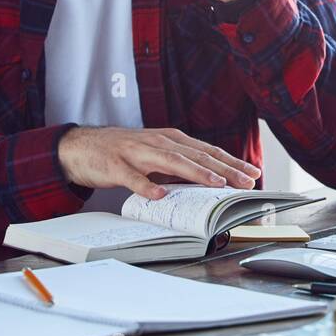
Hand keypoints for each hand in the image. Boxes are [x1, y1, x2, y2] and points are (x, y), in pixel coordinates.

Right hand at [58, 126, 261, 200]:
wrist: (82, 146)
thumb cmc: (124, 153)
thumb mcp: (156, 155)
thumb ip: (180, 166)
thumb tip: (210, 180)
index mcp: (170, 140)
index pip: (207, 151)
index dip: (231, 162)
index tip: (252, 173)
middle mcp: (157, 143)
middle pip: (196, 155)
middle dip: (224, 168)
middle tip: (245, 181)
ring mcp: (136, 153)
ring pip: (171, 162)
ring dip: (195, 172)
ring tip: (215, 183)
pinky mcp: (116, 166)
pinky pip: (133, 178)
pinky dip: (147, 186)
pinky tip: (160, 194)